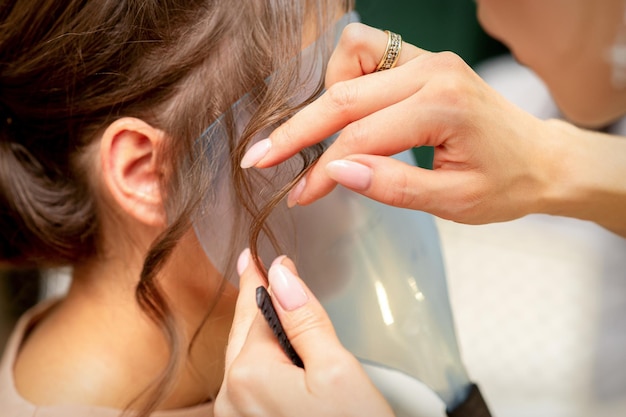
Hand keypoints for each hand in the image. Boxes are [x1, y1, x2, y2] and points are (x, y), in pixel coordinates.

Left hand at [214, 249, 394, 416]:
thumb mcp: (336, 368)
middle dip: (253, 302)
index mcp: (249, 375)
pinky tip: (271, 350)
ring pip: (243, 359)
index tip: (253, 257)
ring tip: (264, 302)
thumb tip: (282, 273)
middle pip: (243, 334)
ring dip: (256, 332)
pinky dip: (259, 360)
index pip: (256, 311)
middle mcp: (230, 398)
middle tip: (255, 270)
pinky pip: (246, 384)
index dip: (260, 281)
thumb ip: (304, 318)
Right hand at [240, 22, 559, 224]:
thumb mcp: (453, 202)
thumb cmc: (505, 184)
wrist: (540, 158)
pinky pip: (365, 52)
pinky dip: (344, 78)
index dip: (321, 170)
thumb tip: (336, 173)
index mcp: (442, 107)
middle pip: (342, 94)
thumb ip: (392, 186)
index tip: (298, 196)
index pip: (361, 138)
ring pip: (347, 61)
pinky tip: (348, 112)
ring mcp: (425, 58)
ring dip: (324, 98)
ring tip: (319, 138)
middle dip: (297, 129)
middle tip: (260, 157)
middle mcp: (430, 71)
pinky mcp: (420, 59)